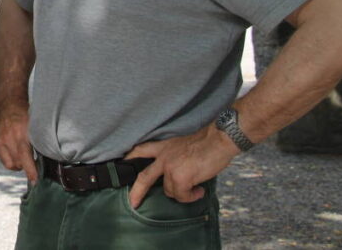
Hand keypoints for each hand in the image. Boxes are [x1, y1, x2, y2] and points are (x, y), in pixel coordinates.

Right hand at [0, 103, 37, 181]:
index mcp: (22, 134)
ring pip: (10, 164)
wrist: (8, 101)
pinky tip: (16, 155)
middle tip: (34, 165)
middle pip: (18, 163)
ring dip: (18, 165)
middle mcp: (10, 139)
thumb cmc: (25, 111)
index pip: (26, 159)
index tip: (35, 180)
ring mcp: (2, 141)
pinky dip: (11, 161)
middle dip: (26, 167)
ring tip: (25, 160)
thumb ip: (38, 140)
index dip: (31, 172)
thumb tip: (45, 156)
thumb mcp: (35, 124)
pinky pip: (4, 159)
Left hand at [123, 124, 237, 208]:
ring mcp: (170, 167)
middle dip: (136, 191)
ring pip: (170, 191)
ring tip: (196, 189)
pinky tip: (199, 191)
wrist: (219, 139)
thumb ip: (175, 157)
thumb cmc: (207, 141)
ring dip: (182, 194)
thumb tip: (178, 174)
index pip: (141, 150)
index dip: (130, 158)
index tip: (122, 164)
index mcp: (164, 146)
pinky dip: (191, 197)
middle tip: (132, 202)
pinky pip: (182, 196)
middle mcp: (163, 156)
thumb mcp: (183, 145)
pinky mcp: (180, 178)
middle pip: (144, 177)